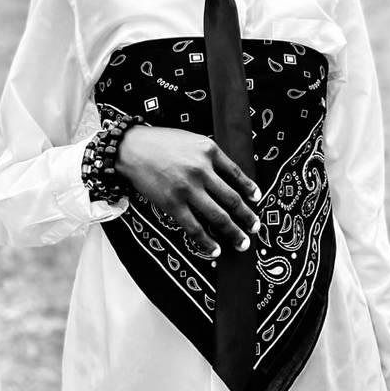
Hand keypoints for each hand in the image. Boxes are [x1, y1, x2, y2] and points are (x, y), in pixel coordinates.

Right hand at [114, 126, 260, 257]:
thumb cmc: (162, 142)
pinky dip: (207, 242)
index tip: (257, 199)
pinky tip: (215, 250)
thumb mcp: (192, 139)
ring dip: (234, 233)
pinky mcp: (173, 205)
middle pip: (232, 199)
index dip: (249, 189)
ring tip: (243, 243)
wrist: (132, 148)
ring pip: (218, 217)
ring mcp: (188, 189)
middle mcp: (202, 170)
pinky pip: (195, 228)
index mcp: (209, 150)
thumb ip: (209, 156)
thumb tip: (227, 177)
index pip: (236, 174)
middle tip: (256, 227)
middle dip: (247, 217)